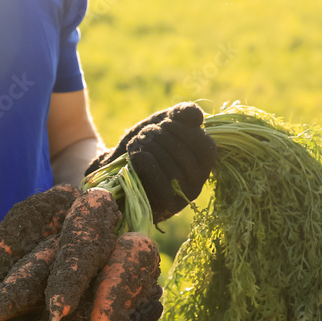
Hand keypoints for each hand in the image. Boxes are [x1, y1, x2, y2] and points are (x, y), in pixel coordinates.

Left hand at [86, 103, 216, 222]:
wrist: (115, 167)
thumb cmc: (146, 143)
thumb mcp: (166, 122)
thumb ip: (183, 113)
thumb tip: (197, 117)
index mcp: (202, 163)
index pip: (206, 148)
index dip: (186, 132)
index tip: (165, 122)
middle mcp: (197, 183)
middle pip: (186, 158)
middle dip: (162, 139)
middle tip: (144, 134)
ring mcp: (181, 197)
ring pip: (172, 171)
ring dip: (151, 150)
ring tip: (136, 143)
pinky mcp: (163, 207)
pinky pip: (162, 188)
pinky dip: (148, 167)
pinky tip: (136, 156)